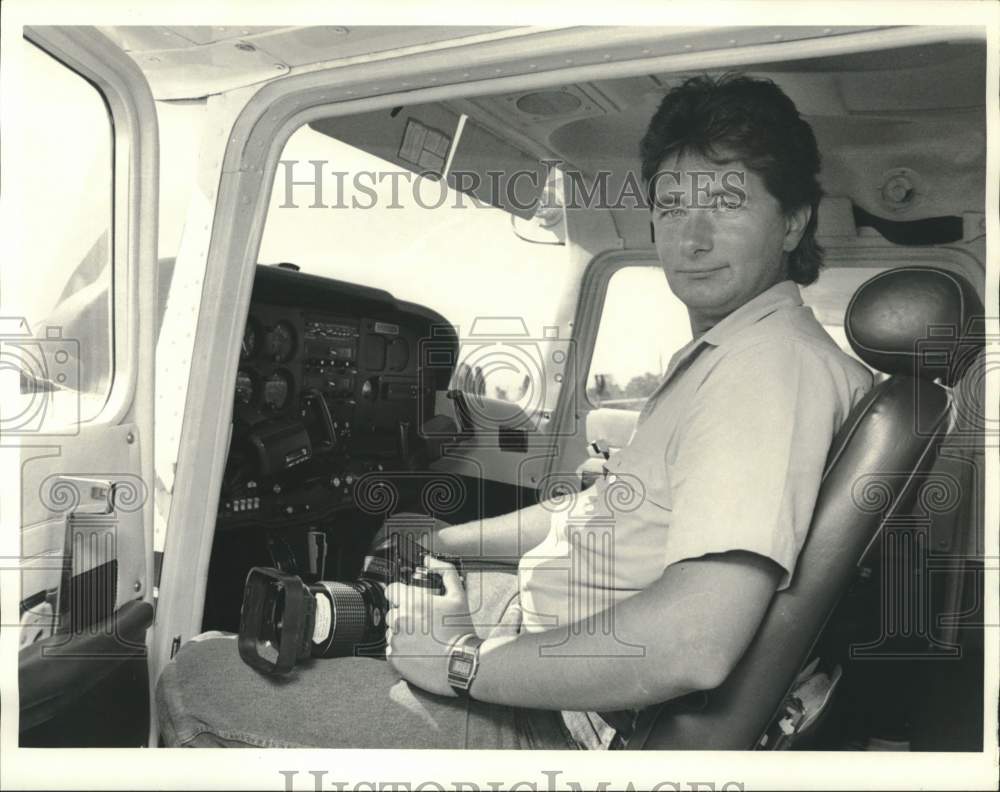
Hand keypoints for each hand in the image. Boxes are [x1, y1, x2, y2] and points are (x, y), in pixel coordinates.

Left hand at [384, 555, 473, 696]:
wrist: (462, 663)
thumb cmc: (460, 630)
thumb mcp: (458, 594)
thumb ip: (443, 571)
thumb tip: (429, 560)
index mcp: (412, 602)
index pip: (392, 591)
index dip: (402, 595)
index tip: (411, 602)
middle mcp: (400, 619)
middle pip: (392, 612)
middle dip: (405, 615)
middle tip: (423, 624)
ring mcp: (396, 640)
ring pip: (392, 631)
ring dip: (403, 633)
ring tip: (423, 640)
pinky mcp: (395, 658)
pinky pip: (392, 650)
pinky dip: (402, 650)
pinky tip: (419, 651)